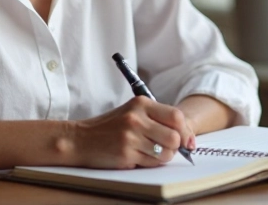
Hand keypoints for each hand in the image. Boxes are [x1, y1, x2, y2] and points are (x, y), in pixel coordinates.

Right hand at [68, 96, 192, 168]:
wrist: (80, 139)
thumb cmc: (109, 127)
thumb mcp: (132, 112)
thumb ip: (157, 119)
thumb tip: (187, 137)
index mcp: (141, 104)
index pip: (176, 116)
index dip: (186, 131)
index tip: (187, 141)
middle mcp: (136, 119)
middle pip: (174, 137)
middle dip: (175, 147)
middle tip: (167, 148)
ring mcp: (130, 137)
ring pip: (165, 153)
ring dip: (163, 157)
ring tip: (150, 152)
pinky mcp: (125, 154)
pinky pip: (151, 163)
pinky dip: (150, 163)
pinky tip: (138, 157)